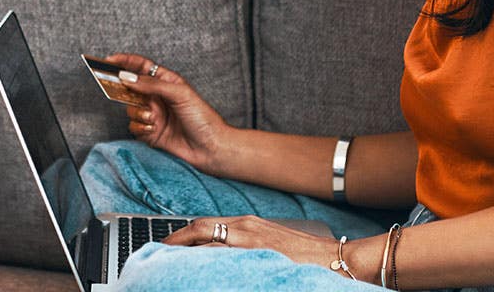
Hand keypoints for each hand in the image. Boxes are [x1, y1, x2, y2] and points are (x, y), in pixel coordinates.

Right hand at [104, 53, 235, 173]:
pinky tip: (154, 130)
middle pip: (131, 87)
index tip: (108, 61)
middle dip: (122, 88)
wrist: (209, 148)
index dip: (125, 62)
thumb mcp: (179, 94)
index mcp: (166, 82)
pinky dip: (141, 128)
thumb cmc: (202, 117)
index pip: (142, 67)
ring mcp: (153, 115)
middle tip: (112, 87)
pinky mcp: (150, 132)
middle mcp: (157, 97)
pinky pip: (134, 126)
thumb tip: (128, 78)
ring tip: (153, 119)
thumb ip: (151, 84)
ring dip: (139, 113)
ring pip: (130, 109)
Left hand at [159, 215, 379, 282]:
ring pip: (208, 240)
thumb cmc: (303, 255)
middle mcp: (245, 228)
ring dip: (187, 250)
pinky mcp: (259, 255)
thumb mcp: (268, 244)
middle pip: (200, 228)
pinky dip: (207, 261)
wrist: (334, 258)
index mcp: (246, 224)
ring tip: (170, 261)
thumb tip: (219, 253)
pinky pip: (225, 258)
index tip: (167, 243)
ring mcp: (251, 242)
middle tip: (159, 251)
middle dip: (176, 239)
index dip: (181, 234)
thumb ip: (244, 245)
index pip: (204, 224)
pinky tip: (197, 270)